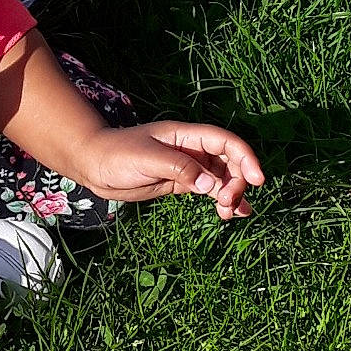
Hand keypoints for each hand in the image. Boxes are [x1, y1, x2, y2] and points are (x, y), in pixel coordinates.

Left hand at [76, 122, 264, 219]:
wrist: (93, 165)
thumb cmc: (116, 155)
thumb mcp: (147, 159)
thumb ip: (180, 169)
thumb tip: (210, 185)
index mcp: (186, 136)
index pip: (225, 142)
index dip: (245, 158)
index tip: (257, 179)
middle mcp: (191, 149)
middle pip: (229, 161)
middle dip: (237, 181)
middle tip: (228, 203)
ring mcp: (187, 167)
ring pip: (222, 177)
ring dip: (232, 193)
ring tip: (229, 214)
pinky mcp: (180, 183)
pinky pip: (209, 190)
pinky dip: (222, 200)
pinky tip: (231, 214)